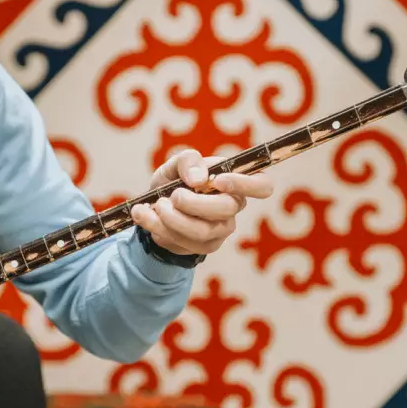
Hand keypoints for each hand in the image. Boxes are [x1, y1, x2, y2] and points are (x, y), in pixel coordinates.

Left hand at [130, 149, 273, 254]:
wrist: (156, 208)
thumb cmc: (175, 181)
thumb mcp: (175, 164)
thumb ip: (187, 161)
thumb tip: (199, 179)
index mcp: (234, 182)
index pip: (262, 185)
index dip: (245, 184)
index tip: (217, 180)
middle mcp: (233, 207)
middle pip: (227, 208)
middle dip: (194, 203)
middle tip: (172, 196)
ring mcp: (221, 229)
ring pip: (202, 230)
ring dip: (172, 218)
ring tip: (155, 206)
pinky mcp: (205, 246)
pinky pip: (185, 242)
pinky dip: (158, 227)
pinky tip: (143, 216)